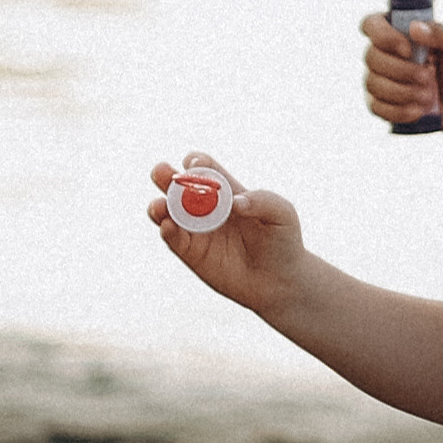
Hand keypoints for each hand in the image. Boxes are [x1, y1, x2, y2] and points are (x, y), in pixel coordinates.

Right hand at [148, 161, 307, 315]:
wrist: (281, 280)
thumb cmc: (283, 241)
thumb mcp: (282, 214)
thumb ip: (262, 201)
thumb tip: (236, 202)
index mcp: (226, 190)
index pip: (203, 168)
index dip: (196, 163)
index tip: (195, 165)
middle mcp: (206, 207)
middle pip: (177, 186)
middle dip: (165, 176)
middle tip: (161, 173)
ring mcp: (196, 230)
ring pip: (168, 212)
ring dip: (159, 206)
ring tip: (159, 207)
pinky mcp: (192, 253)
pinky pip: (174, 240)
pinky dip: (168, 231)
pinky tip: (168, 227)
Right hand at [360, 8, 442, 135]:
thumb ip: (440, 32)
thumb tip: (414, 28)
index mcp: (396, 32)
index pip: (371, 25)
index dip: (383, 36)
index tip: (407, 50)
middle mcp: (381, 53)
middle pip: (371, 57)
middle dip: (402, 70)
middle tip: (429, 76)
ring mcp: (376, 79)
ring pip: (373, 83)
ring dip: (403, 91)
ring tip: (428, 96)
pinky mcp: (378, 104)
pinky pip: (376, 108)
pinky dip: (399, 111)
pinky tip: (418, 110)